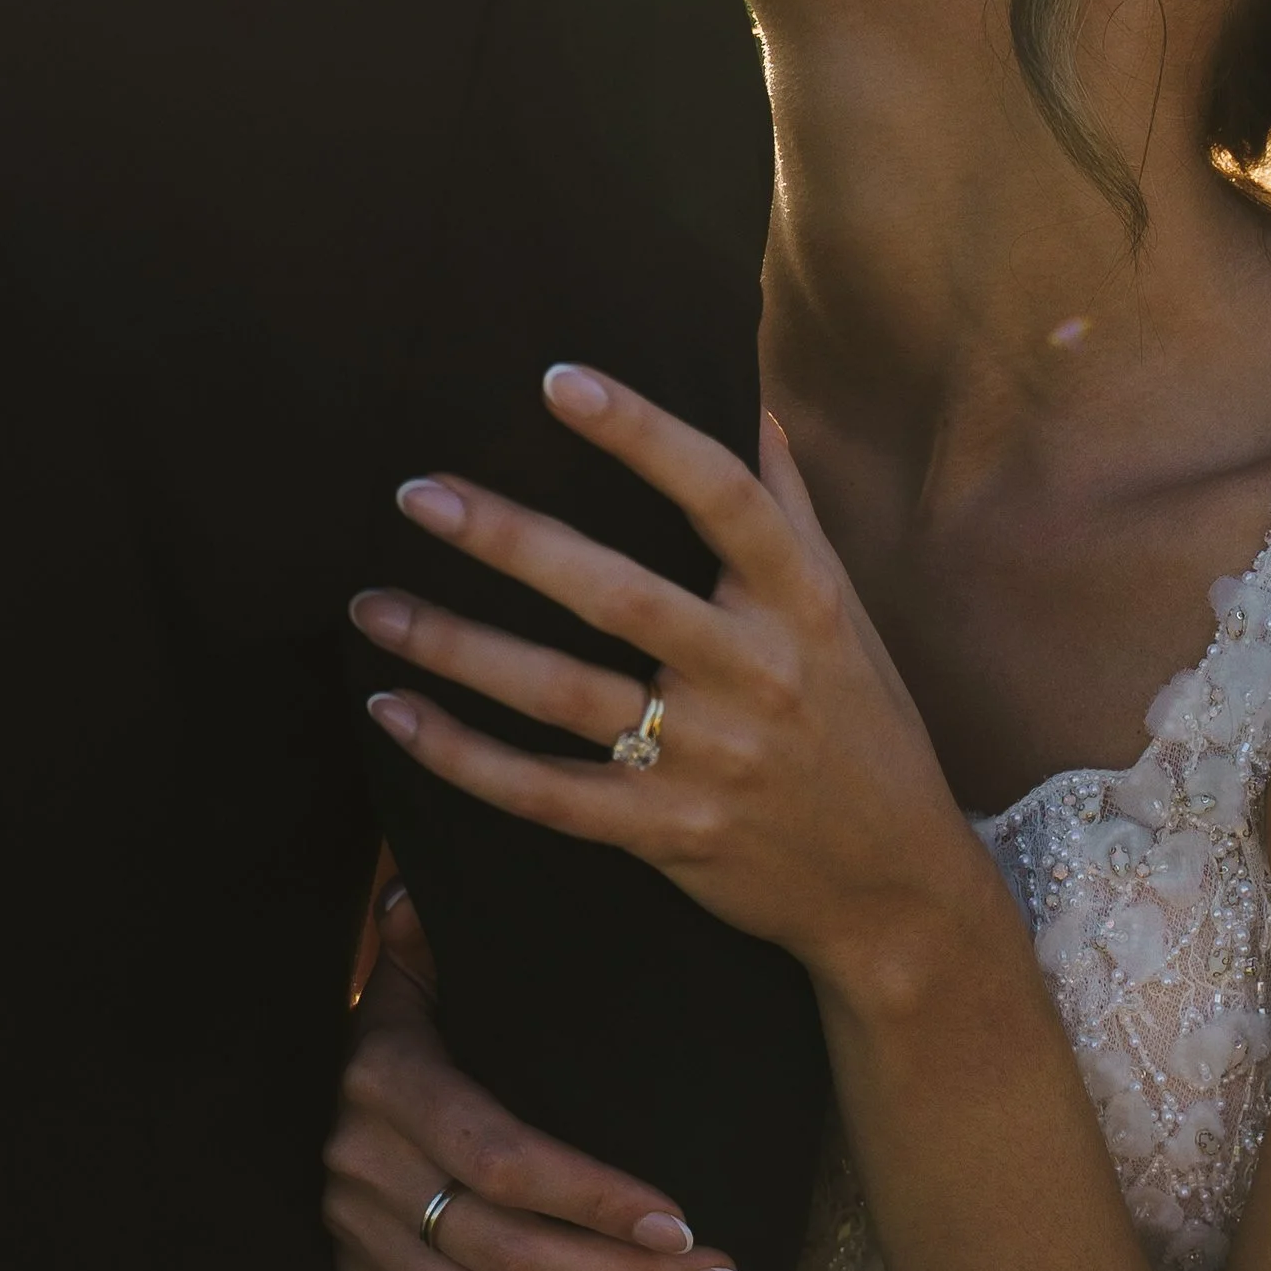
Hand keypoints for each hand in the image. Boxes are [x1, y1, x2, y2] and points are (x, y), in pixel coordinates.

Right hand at [328, 884, 744, 1270]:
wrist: (322, 1079)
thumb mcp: (423, 960)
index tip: (680, 1220)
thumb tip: (417, 895)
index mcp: (385, 1078)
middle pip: (502, 1254)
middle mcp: (361, 1167)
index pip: (502, 1159)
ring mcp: (357, 1239)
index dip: (591, 1199)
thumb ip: (439, 932)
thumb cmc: (419, 1009)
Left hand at [352, 366, 1004, 1000]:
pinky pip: (548, 794)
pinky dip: (466, 756)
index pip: (720, 495)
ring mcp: (707, 759)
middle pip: (616, 594)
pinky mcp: (666, 834)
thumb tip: (748, 406)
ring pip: (562, 695)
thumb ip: (788, 507)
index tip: (559, 380)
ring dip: (458, 649)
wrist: (897, 890)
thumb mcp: (842, 609)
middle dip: (510, 541)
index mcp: (798, 599)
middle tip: (417, 493)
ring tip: (373, 608)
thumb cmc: (863, 722)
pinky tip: (398, 713)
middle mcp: (752, 672)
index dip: (643, 433)